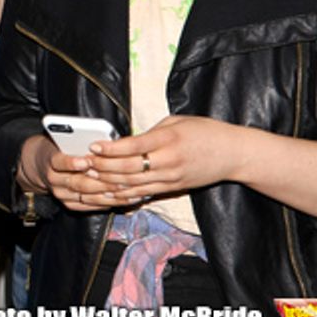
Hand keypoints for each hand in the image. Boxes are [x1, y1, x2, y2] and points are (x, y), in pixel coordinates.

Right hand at [19, 134, 122, 211]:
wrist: (41, 166)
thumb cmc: (58, 148)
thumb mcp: (63, 140)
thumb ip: (80, 142)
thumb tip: (104, 142)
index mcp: (51, 160)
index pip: (60, 162)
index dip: (73, 163)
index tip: (87, 161)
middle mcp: (54, 179)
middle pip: (77, 182)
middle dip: (100, 181)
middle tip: (119, 179)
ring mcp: (61, 193)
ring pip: (86, 196)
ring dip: (108, 194)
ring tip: (126, 189)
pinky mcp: (69, 204)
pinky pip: (89, 206)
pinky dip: (106, 203)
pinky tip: (121, 199)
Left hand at [85, 115, 243, 198]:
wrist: (233, 154)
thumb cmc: (204, 132)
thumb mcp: (175, 122)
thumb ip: (150, 132)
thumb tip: (124, 141)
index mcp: (169, 140)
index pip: (134, 146)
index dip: (111, 148)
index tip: (93, 146)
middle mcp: (169, 161)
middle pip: (129, 168)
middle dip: (103, 167)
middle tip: (82, 164)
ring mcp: (171, 178)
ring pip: (133, 184)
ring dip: (107, 183)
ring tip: (88, 179)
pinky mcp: (173, 188)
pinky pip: (144, 194)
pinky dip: (123, 194)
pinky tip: (107, 193)